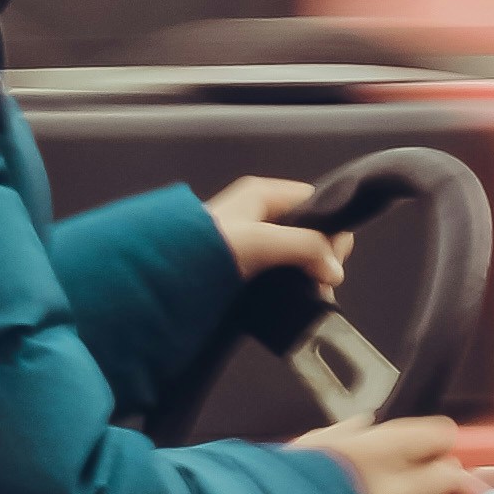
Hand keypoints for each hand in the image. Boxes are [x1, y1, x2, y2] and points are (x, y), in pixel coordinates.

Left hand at [203, 175, 349, 300]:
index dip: (330, 230)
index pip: (318, 202)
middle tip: (318, 281)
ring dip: (307, 275)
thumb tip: (333, 270)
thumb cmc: (198, 250)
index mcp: (264, 194)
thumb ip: (304, 248)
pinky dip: (291, 286)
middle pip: (311, 230)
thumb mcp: (259, 241)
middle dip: (320, 257)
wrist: (159, 279)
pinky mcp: (246, 268)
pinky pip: (281, 273)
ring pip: (298, 254)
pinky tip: (290, 299)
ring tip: (308, 294)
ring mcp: (253, 241)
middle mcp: (259, 213)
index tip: (331, 261)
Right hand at [291, 412, 493, 493]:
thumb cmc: (275, 484)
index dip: (434, 440)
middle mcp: (392, 489)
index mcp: (376, 451)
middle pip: (448, 475)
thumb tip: (365, 425)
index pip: (439, 436)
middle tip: (418, 477)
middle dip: (437, 474)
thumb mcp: (309, 445)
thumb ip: (346, 433)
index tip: (427, 445)